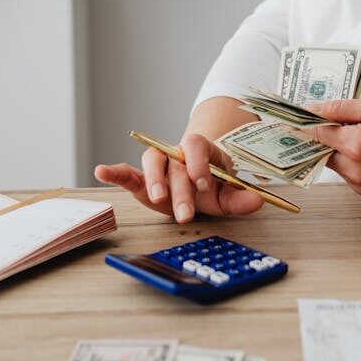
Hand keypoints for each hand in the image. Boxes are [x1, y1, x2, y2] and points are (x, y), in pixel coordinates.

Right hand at [94, 132, 263, 223]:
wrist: (198, 183)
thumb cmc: (212, 186)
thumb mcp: (227, 193)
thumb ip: (240, 198)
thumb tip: (258, 201)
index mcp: (200, 150)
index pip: (197, 147)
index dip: (199, 163)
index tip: (204, 185)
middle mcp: (177, 153)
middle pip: (176, 164)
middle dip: (180, 190)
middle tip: (186, 213)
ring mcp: (159, 164)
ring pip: (152, 162)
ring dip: (153, 179)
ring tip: (157, 198)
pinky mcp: (143, 178)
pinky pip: (127, 172)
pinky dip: (114, 172)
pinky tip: (102, 171)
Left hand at [306, 98, 360, 196]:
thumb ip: (341, 108)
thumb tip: (313, 109)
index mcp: (355, 145)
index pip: (315, 133)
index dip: (306, 122)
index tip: (296, 115)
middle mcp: (353, 169)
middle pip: (320, 149)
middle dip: (325, 134)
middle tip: (339, 120)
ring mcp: (358, 183)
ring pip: (332, 161)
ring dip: (337, 147)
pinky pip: (345, 172)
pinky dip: (349, 159)